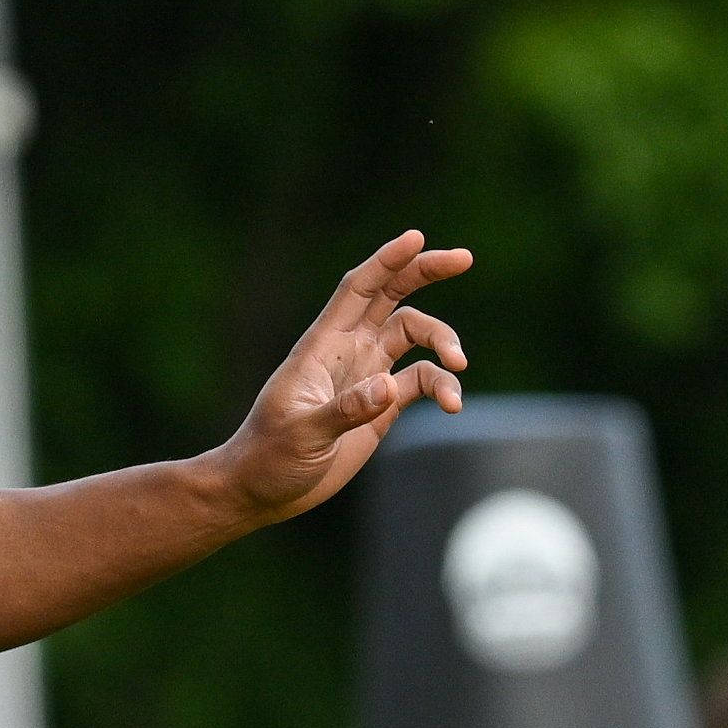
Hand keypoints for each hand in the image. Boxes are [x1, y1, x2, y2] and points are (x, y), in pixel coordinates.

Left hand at [210, 233, 473, 523]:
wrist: (263, 489)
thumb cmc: (269, 456)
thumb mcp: (302, 433)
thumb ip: (345, 410)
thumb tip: (390, 388)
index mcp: (323, 345)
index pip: (359, 289)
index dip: (387, 261)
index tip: (417, 239)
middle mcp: (348, 350)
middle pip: (393, 295)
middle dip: (426, 272)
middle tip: (464, 259)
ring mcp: (366, 376)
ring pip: (414, 336)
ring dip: (442, 343)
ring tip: (458, 367)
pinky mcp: (381, 407)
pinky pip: (421, 381)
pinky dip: (443, 386)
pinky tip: (453, 406)